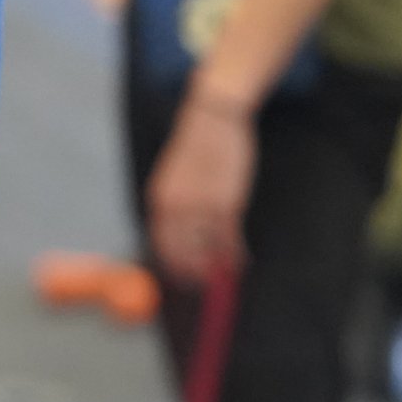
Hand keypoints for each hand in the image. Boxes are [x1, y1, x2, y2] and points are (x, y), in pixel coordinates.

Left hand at [146, 88, 257, 284]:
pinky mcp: (226, 205)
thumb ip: (174, 204)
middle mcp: (175, 208)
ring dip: (218, 266)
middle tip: (207, 283)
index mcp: (160, 200)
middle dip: (195, 273)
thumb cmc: (197, 147)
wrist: (212, 118)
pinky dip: (234, 253)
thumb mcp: (176, 177)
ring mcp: (200, 208)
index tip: (183, 278)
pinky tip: (241, 259)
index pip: (161, 244)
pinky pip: (228, 239)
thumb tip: (178, 230)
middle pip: (182, 254)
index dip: (173, 265)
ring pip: (207, 251)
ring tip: (228, 273)